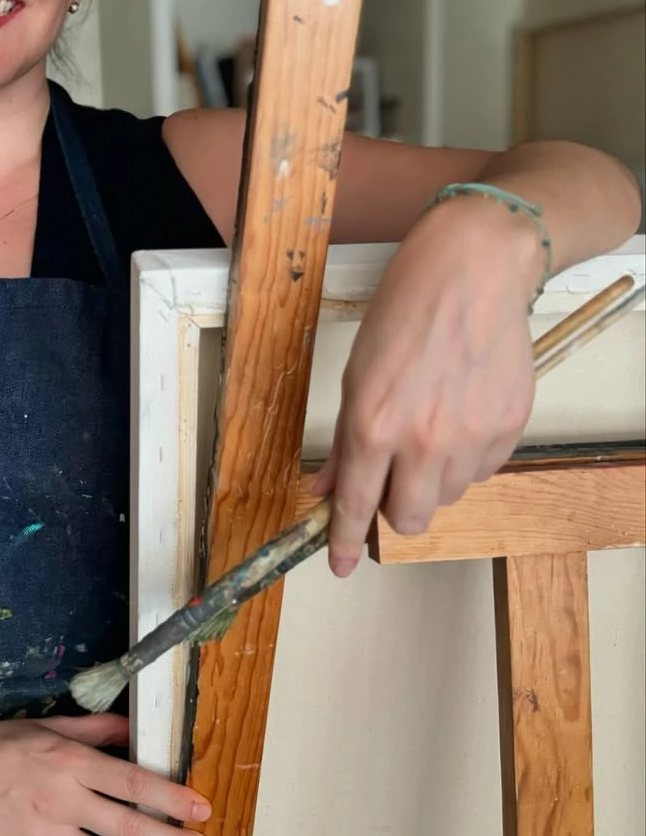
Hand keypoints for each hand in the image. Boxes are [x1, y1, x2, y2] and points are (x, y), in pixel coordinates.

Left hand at [308, 196, 541, 575]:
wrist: (472, 270)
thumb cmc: (406, 310)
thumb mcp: (356, 374)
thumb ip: (345, 441)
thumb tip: (325, 488)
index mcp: (375, 425)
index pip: (358, 506)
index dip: (346, 542)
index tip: (342, 565)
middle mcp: (424, 440)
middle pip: (411, 518)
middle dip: (397, 507)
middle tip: (393, 476)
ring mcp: (471, 437)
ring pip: (449, 496)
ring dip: (434, 477)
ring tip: (431, 424)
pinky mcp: (509, 428)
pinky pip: (483, 469)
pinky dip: (468, 456)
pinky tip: (460, 413)